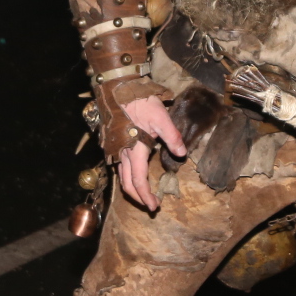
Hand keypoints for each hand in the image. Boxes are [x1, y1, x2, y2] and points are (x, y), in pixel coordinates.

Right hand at [115, 95, 188, 210]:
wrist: (119, 89)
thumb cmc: (140, 102)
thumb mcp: (161, 117)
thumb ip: (172, 136)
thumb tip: (182, 154)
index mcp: (135, 150)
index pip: (139, 180)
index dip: (146, 196)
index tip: (155, 206)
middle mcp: (122, 153)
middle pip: (127, 184)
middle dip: (138, 197)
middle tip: (151, 205)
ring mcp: (115, 149)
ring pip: (121, 176)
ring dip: (132, 188)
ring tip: (144, 193)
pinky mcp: (113, 144)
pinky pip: (118, 166)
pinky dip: (127, 176)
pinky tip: (135, 174)